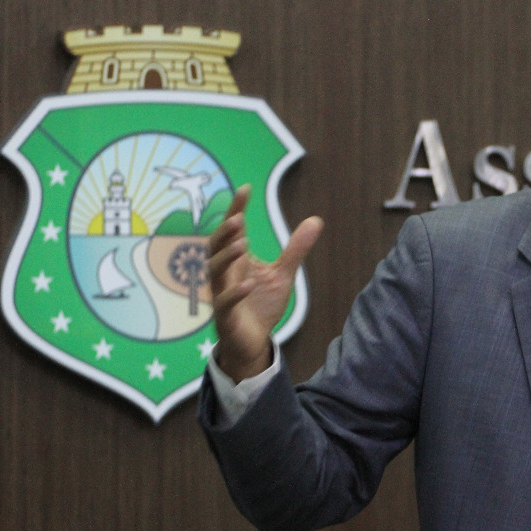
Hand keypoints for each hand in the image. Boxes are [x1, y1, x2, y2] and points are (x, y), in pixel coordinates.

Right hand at [207, 185, 322, 381]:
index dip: (236, 209)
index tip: (246, 189)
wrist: (254, 341)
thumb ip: (296, 249)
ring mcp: (222, 294)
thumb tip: (316, 219)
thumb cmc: (261, 304)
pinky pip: (225, 302)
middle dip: (224, 232)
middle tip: (237, 217)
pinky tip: (248, 284)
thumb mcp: (283, 274)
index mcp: (237, 261)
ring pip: (215, 272)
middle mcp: (225, 274)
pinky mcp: (225, 316)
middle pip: (215, 247)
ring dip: (226, 257)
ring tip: (242, 243)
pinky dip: (235, 292)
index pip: (232, 231)